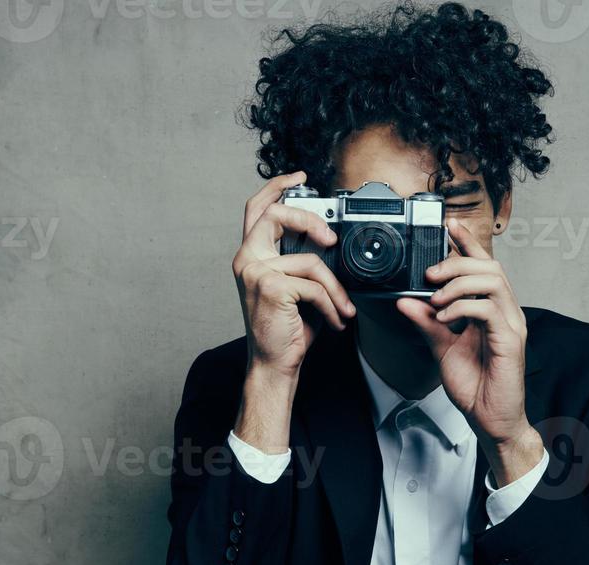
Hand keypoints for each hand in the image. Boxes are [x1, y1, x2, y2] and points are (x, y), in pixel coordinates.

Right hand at [233, 171, 356, 379]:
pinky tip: (335, 320)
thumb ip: (301, 261)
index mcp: (250, 256)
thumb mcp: (294, 288)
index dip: (276, 186)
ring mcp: (255, 272)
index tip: (298, 177)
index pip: (257, 209)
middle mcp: (247, 260)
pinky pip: (314, 285)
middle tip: (331, 238)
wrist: (274, 364)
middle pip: (276, 214)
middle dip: (309, 219)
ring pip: (310, 261)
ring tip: (342, 308)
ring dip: (335, 288)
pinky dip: (331, 305)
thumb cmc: (286, 329)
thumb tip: (329, 240)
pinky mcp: (270, 288)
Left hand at [396, 218, 543, 485]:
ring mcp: (511, 324)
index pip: (484, 266)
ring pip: (491, 280)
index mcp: (492, 310)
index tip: (449, 226)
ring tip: (435, 298)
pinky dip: (461, 307)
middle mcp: (506, 312)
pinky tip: (443, 317)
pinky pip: (487, 309)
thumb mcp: (442, 349)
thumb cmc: (475, 386)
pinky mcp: (510, 340)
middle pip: (490, 266)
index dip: (469, 243)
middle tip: (429, 275)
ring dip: (458, 282)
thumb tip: (404, 302)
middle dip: (456, 262)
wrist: (490, 420)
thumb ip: (426, 323)